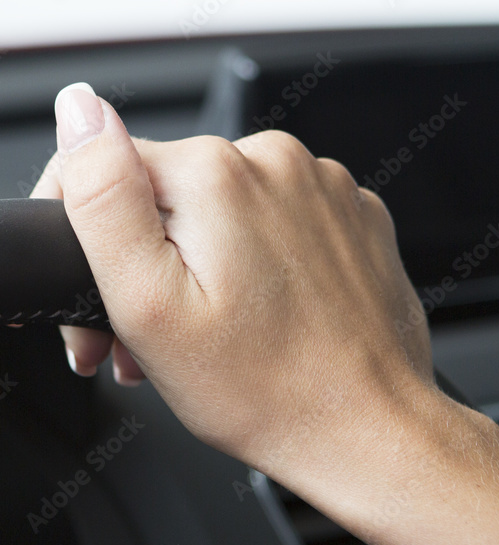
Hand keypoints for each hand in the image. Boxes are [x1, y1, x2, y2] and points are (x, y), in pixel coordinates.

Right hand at [34, 83, 432, 487]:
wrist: (370, 431)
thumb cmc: (268, 390)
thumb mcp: (150, 305)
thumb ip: (105, 197)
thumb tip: (82, 112)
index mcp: (220, 173)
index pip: (111, 169)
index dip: (89, 241)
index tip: (99, 311)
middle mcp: (280, 164)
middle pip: (175, 194)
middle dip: (151, 262)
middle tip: (152, 344)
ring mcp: (327, 190)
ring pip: (230, 211)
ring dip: (207, 265)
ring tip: (215, 338)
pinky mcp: (354, 220)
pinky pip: (285, 225)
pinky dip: (263, 263)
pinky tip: (266, 319)